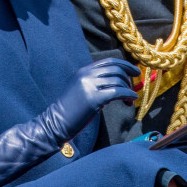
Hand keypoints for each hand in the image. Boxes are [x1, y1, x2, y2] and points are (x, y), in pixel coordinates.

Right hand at [0, 58, 139, 186]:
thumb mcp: (80, 91)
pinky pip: (117, 92)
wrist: (52, 125)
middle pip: (116, 68)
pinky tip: (130, 102)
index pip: (109, 61)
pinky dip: (128, 95)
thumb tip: (116, 82)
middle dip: (129, 76)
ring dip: (129, 89)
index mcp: (82, 71)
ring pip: (118, 80)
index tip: (134, 72)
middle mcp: (85, 74)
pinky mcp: (92, 99)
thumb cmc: (68, 113)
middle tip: (134, 88)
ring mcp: (88, 85)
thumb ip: (94, 83)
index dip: (124, 65)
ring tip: (130, 100)